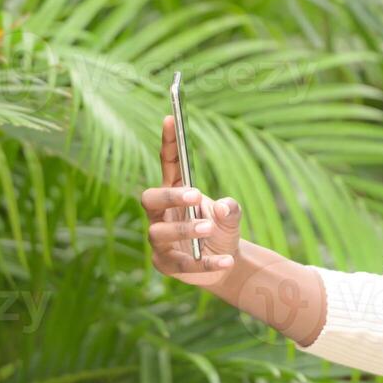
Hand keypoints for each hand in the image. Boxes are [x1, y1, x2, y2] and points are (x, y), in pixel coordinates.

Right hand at [140, 115, 241, 286]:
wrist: (227, 264)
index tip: (171, 118)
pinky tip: (226, 260)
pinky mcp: (166, 264)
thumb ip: (231, 208)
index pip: (167, 163)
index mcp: (175, 192)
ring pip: (160, 233)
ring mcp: (159, 240)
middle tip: (195, 194)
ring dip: (185, 228)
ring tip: (209, 227)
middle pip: (150, 198)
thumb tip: (223, 207)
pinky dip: (204, 263)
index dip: (168, 142)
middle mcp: (161, 214)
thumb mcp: (232, 216)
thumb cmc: (222, 230)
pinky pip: (180, 264)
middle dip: (170, 196)